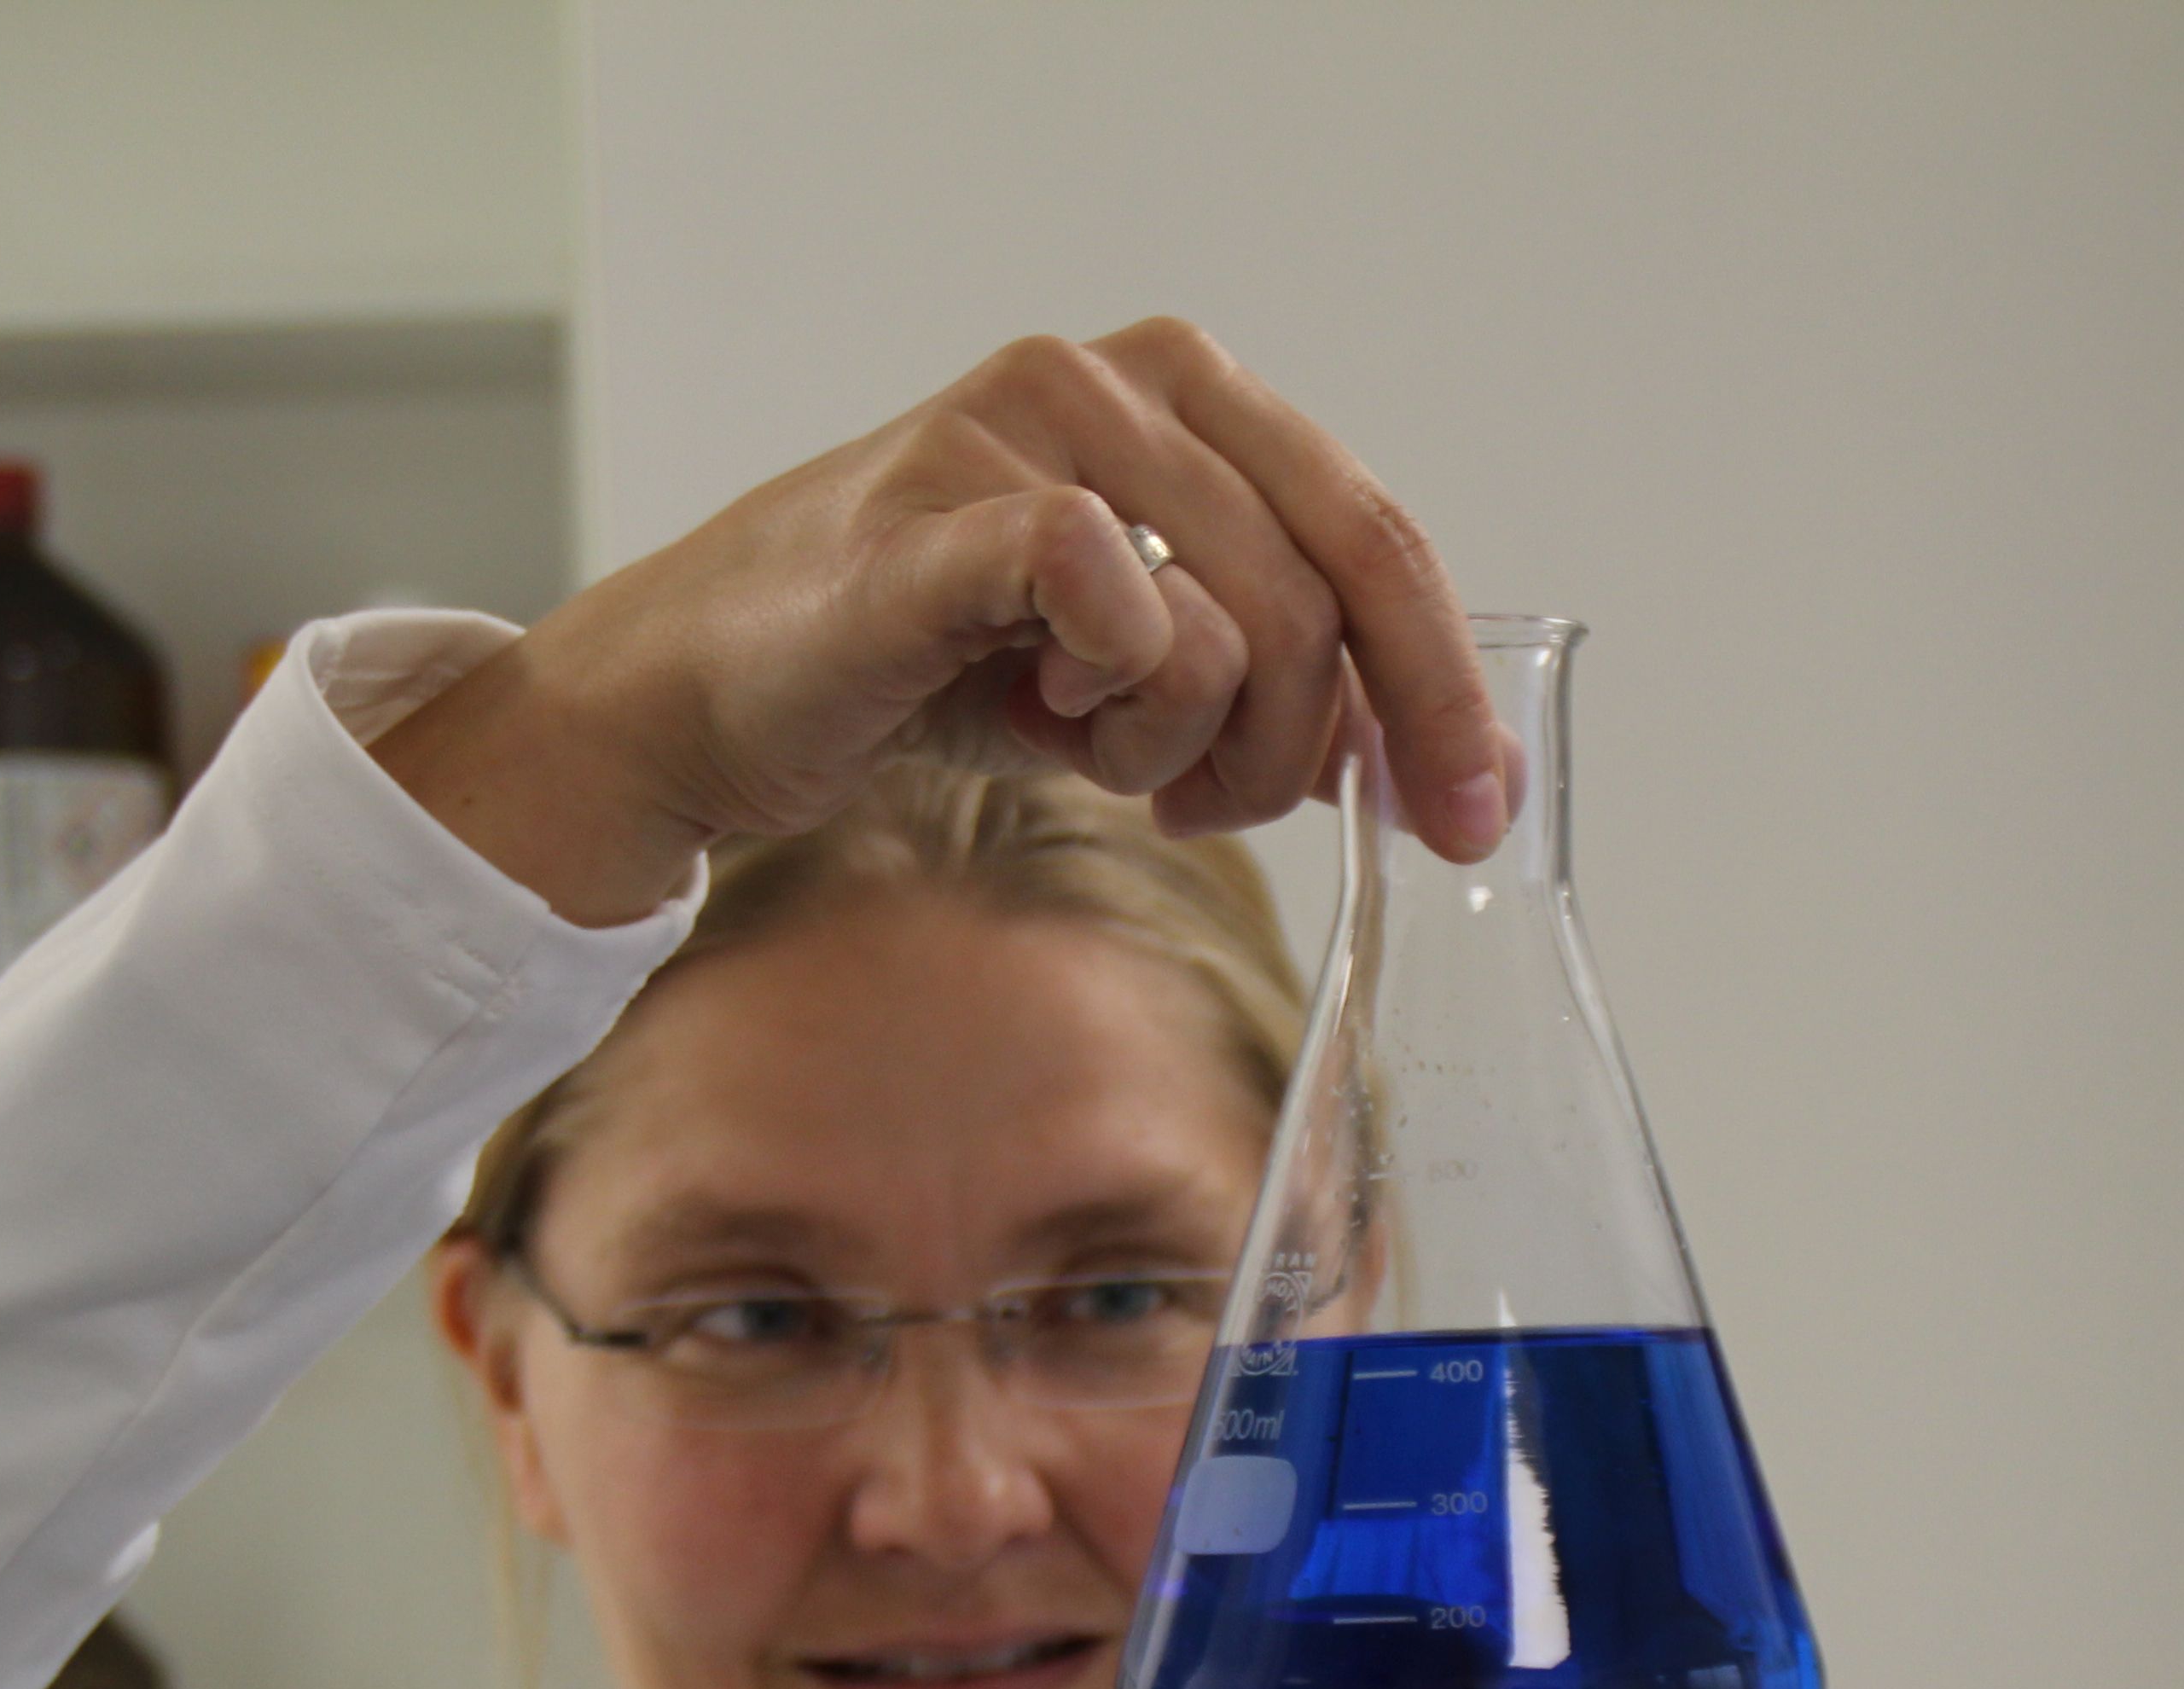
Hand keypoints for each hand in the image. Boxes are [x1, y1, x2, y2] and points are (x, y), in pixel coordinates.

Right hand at [369, 319, 1516, 923]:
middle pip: (1324, 588)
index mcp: (1188, 394)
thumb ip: (1281, 685)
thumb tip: (1425, 752)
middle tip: (1219, 805)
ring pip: (1226, 617)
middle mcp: (1112, 380)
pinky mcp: (933, 510)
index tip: (1469, 813)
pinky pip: (1096, 581)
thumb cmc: (926, 672)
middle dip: (1308, 743)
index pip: (1379, 534)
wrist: (713, 703)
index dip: (1440, 686)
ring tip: (1088, 742)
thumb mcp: (1141, 680)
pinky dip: (1108, 682)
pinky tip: (1046, 706)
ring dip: (1181, 738)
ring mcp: (1019, 427)